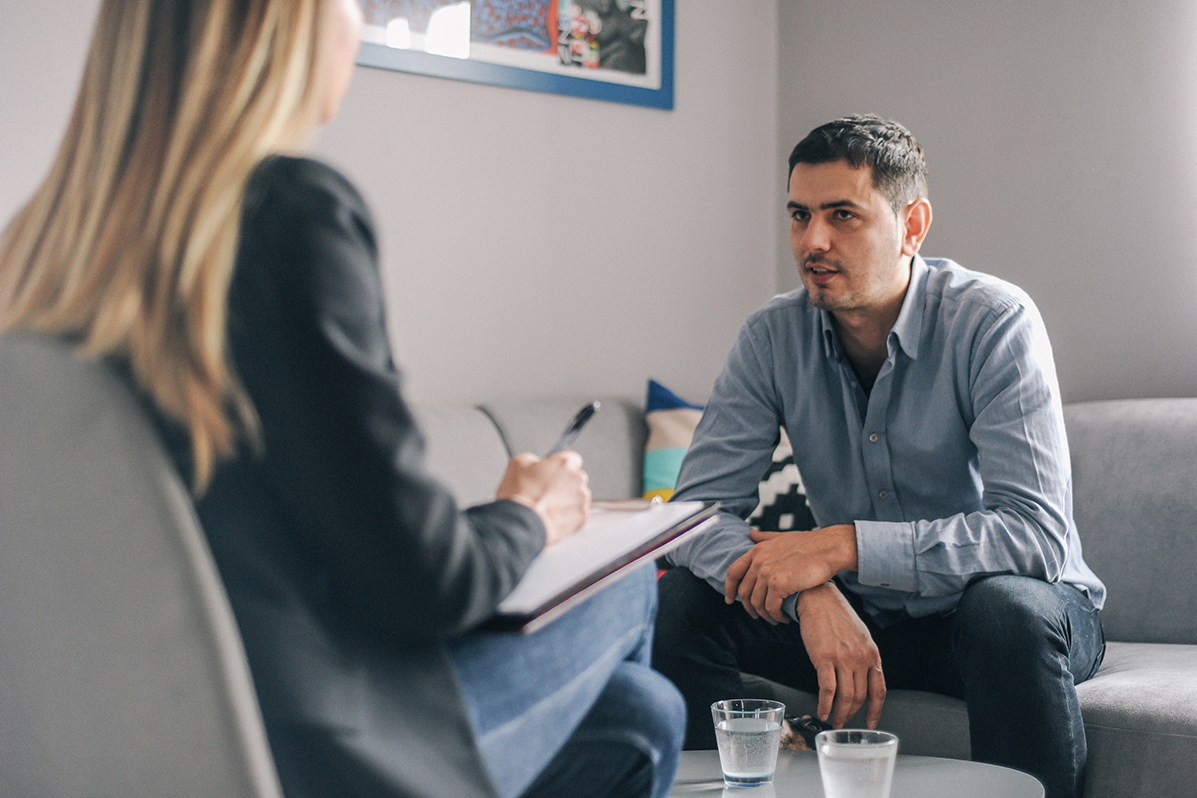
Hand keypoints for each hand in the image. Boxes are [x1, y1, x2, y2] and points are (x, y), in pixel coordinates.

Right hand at [496, 451, 590, 544]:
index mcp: (565, 462)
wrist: (521, 523)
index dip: (560, 467)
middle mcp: (578, 478)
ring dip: (567, 500)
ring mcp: (582, 498)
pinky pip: (578, 514)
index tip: (552, 474)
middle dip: (564, 484)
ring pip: (577, 497)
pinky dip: (568, 516)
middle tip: (547, 493)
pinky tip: (553, 517)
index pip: (572, 459)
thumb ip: (533, 459)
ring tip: (548, 507)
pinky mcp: (583, 516)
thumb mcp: (518, 464)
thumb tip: (536, 463)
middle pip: (576, 478)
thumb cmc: (519, 495)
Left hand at [724, 525, 858, 622]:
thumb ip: (764, 537)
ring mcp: (767, 572)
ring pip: (757, 602)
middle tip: (758, 615)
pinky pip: (771, 607)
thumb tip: (750, 533)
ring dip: (765, 615)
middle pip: (744, 591)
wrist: (829, 548)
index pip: (733, 572)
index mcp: (757, 550)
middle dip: (749, 607)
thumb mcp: (782, 537)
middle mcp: (759, 561)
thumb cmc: (810, 544)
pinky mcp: (779, 584)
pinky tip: (784, 618)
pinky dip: (776, 616)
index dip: (729, 588)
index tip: (730, 600)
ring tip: (774, 618)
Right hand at [797, 583, 885, 728]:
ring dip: (839, 713)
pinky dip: (825, 704)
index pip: (879, 690)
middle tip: (844, 721)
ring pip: (845, 696)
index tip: (871, 722)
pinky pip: (827, 689)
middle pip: (860, 696)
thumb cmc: (836, 616)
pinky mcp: (824, 658)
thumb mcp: (859, 636)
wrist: (818, 599)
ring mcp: (843, 659)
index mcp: (872, 653)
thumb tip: (861, 678)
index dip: (876, 710)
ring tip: (834, 721)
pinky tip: (822, 710)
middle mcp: (860, 658)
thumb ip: (863, 657)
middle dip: (852, 713)